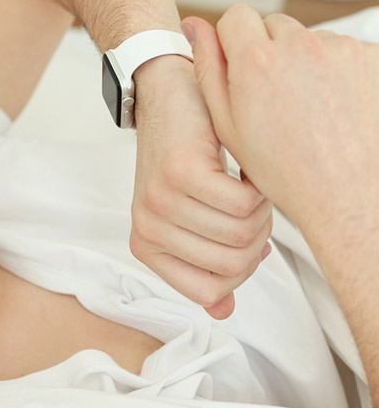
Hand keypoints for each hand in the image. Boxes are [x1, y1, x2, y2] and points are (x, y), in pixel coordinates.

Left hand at [129, 55, 272, 319]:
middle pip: (235, 263)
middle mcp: (148, 230)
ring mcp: (160, 202)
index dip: (242, 268)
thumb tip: (223, 312)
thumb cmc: (182, 157)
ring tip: (241, 183)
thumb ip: (205, 265)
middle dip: (257, 235)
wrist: (166, 96)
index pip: (211, 293)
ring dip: (259, 208)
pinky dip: (256, 185)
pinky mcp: (181, 173)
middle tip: (245, 202)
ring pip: (244, 233)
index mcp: (147, 248)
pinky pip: (244, 204)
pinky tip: (241, 168)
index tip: (243, 235)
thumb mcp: (188, 217)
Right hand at [183, 6, 378, 235]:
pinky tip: (329, 105)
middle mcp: (300, 47)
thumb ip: (209, 69)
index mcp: (258, 62)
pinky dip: (334, 70)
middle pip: (273, 25)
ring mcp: (339, 50)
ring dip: (303, 61)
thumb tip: (196, 28)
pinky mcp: (369, 56)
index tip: (239, 65)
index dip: (233, 41)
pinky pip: (340, 51)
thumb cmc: (287, 168)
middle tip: (272, 94)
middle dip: (269, 50)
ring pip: (308, 39)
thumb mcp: (229, 125)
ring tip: (304, 105)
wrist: (346, 191)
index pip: (236, 17)